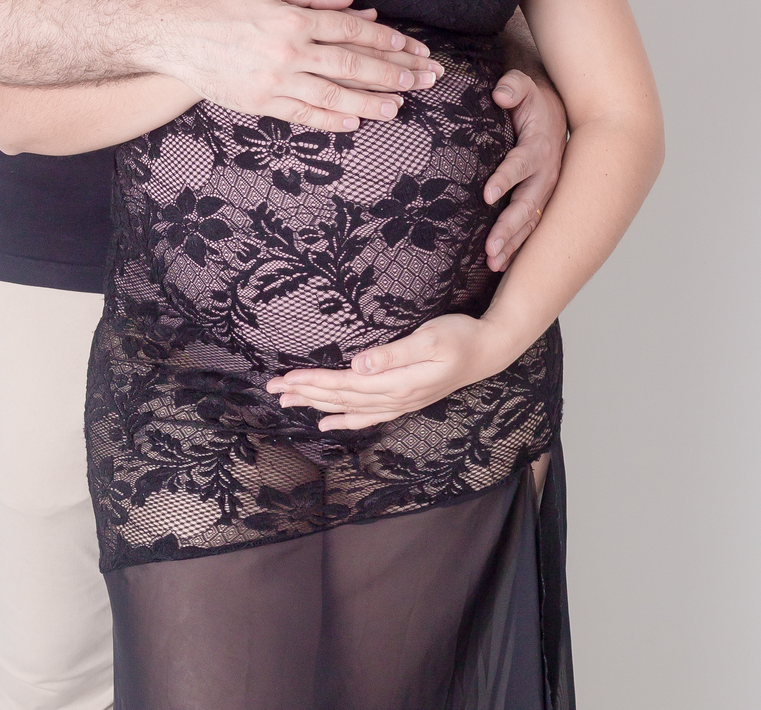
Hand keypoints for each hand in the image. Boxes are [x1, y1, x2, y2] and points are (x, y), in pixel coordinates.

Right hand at [163, 0, 443, 132]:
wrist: (176, 35)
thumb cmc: (223, 6)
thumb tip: (355, 4)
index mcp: (294, 17)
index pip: (351, 30)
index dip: (387, 41)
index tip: (414, 50)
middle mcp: (289, 49)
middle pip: (352, 64)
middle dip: (393, 73)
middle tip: (424, 80)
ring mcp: (275, 79)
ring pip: (333, 94)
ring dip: (371, 101)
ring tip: (399, 107)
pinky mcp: (260, 102)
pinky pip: (302, 115)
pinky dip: (330, 120)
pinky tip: (355, 122)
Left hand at [266, 314, 504, 430]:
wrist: (488, 351)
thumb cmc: (459, 337)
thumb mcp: (429, 338)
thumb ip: (394, 354)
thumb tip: (359, 365)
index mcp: (397, 382)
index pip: (344, 383)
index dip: (313, 381)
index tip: (285, 377)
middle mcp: (395, 398)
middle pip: (340, 398)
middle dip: (305, 393)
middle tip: (272, 389)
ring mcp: (400, 403)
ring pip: (349, 408)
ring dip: (317, 405)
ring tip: (287, 402)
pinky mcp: (404, 400)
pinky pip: (367, 416)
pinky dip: (344, 420)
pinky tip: (327, 423)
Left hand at [482, 68, 566, 271]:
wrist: (553, 110)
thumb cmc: (531, 99)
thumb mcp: (521, 85)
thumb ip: (511, 86)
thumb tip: (500, 94)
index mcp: (539, 146)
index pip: (520, 164)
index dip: (505, 178)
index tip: (487, 194)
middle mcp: (546, 173)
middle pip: (527, 204)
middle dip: (509, 228)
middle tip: (489, 248)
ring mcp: (545, 190)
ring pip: (530, 222)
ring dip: (512, 244)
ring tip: (492, 264)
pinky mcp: (540, 200)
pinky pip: (530, 227)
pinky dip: (517, 246)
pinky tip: (500, 265)